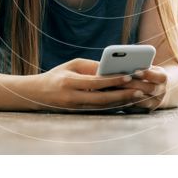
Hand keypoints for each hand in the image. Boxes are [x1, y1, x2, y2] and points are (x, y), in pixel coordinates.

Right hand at [32, 58, 147, 113]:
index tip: (128, 76)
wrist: (38, 94)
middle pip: (102, 98)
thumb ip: (91, 67)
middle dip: (122, 95)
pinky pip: (100, 109)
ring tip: (136, 96)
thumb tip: (111, 69)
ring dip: (121, 102)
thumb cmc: (57, 75)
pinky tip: (126, 101)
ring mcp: (76, 108)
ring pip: (103, 107)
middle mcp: (73, 97)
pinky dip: (114, 106)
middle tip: (139, 90)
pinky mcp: (79, 113)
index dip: (113, 80)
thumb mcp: (72, 65)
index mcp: (70, 82)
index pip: (95, 82)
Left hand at [111, 65, 167, 112]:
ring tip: (116, 89)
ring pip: (142, 99)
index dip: (147, 74)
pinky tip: (118, 97)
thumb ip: (142, 66)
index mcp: (163, 78)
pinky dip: (128, 102)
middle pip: (148, 88)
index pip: (157, 76)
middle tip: (121, 81)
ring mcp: (155, 102)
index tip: (135, 71)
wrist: (158, 89)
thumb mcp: (150, 68)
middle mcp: (161, 91)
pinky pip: (137, 107)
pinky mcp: (148, 109)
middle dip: (134, 84)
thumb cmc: (149, 74)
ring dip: (129, 94)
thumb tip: (128, 63)